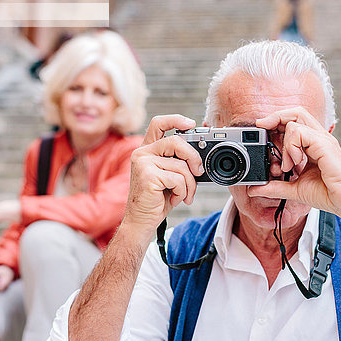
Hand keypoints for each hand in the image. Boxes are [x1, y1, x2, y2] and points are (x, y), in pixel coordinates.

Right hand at [124, 115, 203, 238]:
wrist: (141, 221)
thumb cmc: (157, 200)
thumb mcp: (169, 176)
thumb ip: (178, 162)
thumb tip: (199, 157)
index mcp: (147, 150)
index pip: (158, 123)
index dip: (176, 119)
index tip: (191, 124)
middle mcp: (142, 153)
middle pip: (176, 141)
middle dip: (193, 157)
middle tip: (199, 171)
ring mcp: (143, 163)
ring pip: (181, 164)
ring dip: (190, 184)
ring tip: (184, 195)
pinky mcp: (148, 175)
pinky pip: (178, 179)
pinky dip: (182, 192)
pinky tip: (175, 199)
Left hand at [254, 107, 340, 233]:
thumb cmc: (328, 195)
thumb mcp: (293, 189)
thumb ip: (274, 186)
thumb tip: (254, 189)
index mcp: (313, 144)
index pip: (293, 121)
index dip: (276, 122)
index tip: (262, 131)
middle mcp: (319, 137)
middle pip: (296, 111)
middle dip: (275, 117)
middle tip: (262, 128)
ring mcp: (323, 139)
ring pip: (295, 120)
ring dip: (284, 142)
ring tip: (287, 164)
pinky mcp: (325, 144)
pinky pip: (300, 133)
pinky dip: (291, 147)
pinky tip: (294, 163)